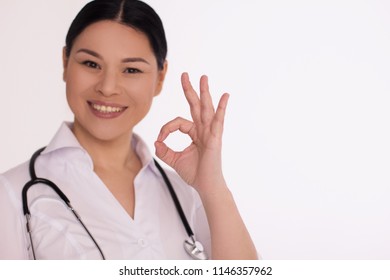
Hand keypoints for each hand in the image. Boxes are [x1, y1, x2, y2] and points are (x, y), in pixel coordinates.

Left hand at [154, 72, 228, 193]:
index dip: (166, 128)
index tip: (159, 139)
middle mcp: (203, 130)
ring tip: (203, 77)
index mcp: (194, 133)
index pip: (178, 122)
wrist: (206, 186)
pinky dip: (222, 108)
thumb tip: (156, 142)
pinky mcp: (215, 138)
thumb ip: (165, 151)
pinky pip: (218, 121)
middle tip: (185, 75)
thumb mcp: (174, 160)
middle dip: (190, 90)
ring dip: (204, 92)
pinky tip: (225, 96)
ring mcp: (210, 133)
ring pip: (206, 109)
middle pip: (195, 106)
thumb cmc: (195, 173)